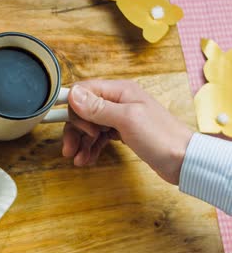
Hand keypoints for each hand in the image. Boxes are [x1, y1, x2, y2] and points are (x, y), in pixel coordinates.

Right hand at [62, 80, 192, 184]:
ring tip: (78, 159)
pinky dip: (90, 147)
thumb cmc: (161, 137)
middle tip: (70, 148)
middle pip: (83, 111)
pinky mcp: (122, 133)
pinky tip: (87, 159)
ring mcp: (119, 118)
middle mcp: (117, 101)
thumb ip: (98, 107)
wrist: (183, 161)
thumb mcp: (127, 120)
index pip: (84, 91)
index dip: (73, 107)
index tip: (69, 124)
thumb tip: (73, 94)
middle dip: (74, 130)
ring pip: (89, 126)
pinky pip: (98, 137)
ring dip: (80, 142)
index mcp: (119, 91)